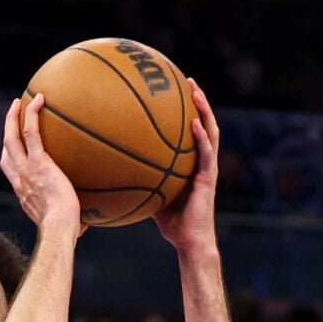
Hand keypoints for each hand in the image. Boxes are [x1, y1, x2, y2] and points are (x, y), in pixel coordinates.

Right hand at [0, 95, 82, 238]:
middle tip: (13, 114)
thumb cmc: (65, 231)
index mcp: (24, 192)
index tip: (15, 144)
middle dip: (7, 130)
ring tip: (20, 101)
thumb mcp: (66, 225)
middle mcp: (20, 179)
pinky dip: (31, 114)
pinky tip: (39, 99)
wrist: (59, 228)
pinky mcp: (38, 162)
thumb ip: (73, 220)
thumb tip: (89, 225)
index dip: (10, 155)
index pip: (11, 170)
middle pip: (6, 149)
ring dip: (12, 117)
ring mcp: (27, 169)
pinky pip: (31, 132)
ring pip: (11, 138)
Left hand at [155, 81, 221, 253]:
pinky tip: (193, 124)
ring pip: (211, 131)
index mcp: (192, 163)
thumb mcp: (151, 195)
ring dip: (204, 109)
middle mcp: (203, 161)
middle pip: (204, 123)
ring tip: (195, 90)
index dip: (187, 111)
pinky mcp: (208, 178)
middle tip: (186, 80)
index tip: (175, 91)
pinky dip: (201, 137)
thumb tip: (111, 173)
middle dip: (198, 100)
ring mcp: (208, 168)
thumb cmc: (171, 223)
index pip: (192, 131)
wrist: (189, 241)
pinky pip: (206, 153)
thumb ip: (140, 180)